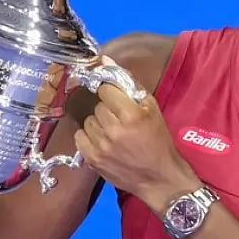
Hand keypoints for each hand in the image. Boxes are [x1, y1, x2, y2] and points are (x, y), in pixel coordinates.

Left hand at [74, 65, 200, 211]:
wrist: (159, 177)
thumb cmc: (159, 141)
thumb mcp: (152, 109)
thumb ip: (129, 84)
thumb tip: (105, 60)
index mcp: (131, 115)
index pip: (105, 89)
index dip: (111, 91)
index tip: (116, 98)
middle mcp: (113, 129)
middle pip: (97, 106)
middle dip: (107, 109)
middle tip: (119, 119)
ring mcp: (101, 146)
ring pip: (88, 121)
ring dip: (98, 124)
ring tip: (112, 132)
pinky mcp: (92, 159)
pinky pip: (79, 137)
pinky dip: (88, 137)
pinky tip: (102, 141)